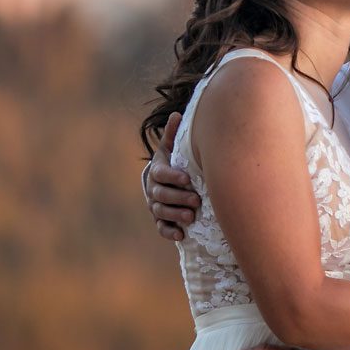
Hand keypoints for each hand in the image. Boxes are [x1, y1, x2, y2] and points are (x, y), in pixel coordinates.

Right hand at [146, 112, 200, 240]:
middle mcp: (153, 189)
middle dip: (178, 198)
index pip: (161, 174)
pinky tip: (181, 235)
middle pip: (161, 195)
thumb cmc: (174, 162)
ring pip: (160, 212)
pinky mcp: (160, 220)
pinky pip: (161, 228)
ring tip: (191, 217)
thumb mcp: (173, 148)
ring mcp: (156, 205)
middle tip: (196, 201)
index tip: (187, 179)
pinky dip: (170, 232)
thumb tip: (177, 114)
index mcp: (157, 171)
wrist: (165, 182)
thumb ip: (174, 135)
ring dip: (175, 215)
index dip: (173, 177)